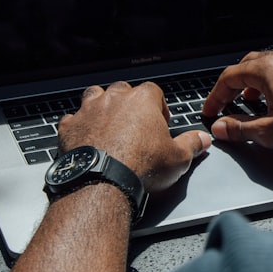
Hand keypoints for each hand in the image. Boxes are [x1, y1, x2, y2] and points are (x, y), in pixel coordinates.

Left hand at [58, 82, 210, 193]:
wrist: (103, 181)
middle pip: (123, 90)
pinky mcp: (69, 127)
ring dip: (100, 106)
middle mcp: (114, 98)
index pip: (154, 92)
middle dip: (128, 103)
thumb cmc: (141, 166)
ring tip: (108, 124)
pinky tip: (84, 138)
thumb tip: (203, 139)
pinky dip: (78, 126)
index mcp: (142, 100)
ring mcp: (89, 110)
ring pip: (94, 96)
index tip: (160, 122)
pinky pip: (72, 119)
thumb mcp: (178, 158)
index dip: (158, 106)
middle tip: (134, 124)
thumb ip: (192, 144)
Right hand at [201, 49, 272, 153]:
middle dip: (233, 85)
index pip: (229, 77)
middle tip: (227, 101)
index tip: (211, 110)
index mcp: (266, 69)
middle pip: (247, 66)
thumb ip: (241, 129)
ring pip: (267, 66)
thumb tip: (221, 128)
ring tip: (252, 100)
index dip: (215, 95)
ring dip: (254, 82)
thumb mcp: (270, 132)